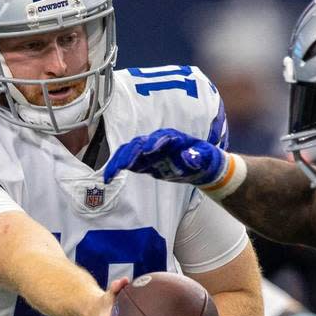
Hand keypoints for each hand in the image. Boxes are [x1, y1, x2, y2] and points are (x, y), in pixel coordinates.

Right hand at [104, 128, 227, 186]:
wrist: (200, 165)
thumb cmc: (204, 158)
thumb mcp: (206, 158)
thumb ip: (197, 157)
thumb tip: (189, 158)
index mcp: (173, 137)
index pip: (160, 138)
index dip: (154, 143)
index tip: (148, 151)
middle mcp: (157, 141)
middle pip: (140, 143)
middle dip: (131, 153)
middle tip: (123, 165)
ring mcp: (148, 151)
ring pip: (129, 151)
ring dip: (119, 161)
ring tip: (110, 174)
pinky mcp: (144, 161)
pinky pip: (127, 162)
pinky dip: (117, 168)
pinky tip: (108, 178)